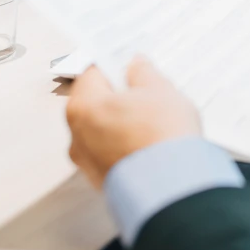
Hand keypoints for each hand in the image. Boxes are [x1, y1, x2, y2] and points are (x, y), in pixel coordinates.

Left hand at [66, 56, 201, 188]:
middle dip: (116, 95)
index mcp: (84, 106)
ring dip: (120, 122)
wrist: (172, 186)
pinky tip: (149, 143)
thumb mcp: (160, 90)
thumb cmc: (163, 134)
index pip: (92, 73)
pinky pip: (110, 153)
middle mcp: (77, 134)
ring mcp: (87, 161)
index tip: (128, 63)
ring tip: (152, 120)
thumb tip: (136, 66)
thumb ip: (143, 73)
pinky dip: (124, 145)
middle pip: (94, 103)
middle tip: (145, 91)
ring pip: (101, 130)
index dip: (112, 64)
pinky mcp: (101, 181)